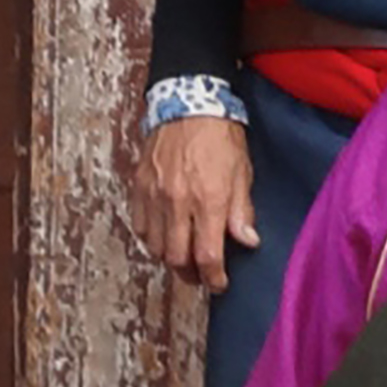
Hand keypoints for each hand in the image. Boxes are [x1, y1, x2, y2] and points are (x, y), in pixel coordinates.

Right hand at [131, 117, 256, 289]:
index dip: (213, 278)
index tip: (219, 284)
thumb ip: (242, 211)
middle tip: (200, 275)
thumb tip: (247, 241)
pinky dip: (150, 237)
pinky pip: (139, 224)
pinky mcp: (140, 185)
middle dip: (190, 274)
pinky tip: (162, 235)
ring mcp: (155, 194)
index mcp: (209, 200)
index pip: (207, 256)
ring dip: (169, 258)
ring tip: (182, 257)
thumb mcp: (242, 172)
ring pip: (155, 246)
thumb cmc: (220, 136)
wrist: (188, 102)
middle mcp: (178, 201)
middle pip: (177, 258)